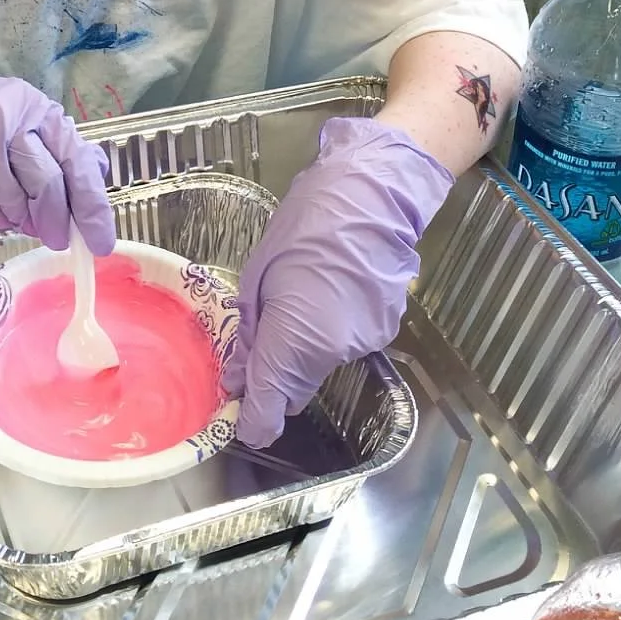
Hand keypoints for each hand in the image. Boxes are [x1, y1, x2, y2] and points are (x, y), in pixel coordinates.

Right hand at [0, 78, 114, 254]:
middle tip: (58, 241)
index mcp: (34, 107)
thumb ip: (55, 145)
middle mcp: (11, 118)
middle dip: (57, 221)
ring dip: (21, 220)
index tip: (102, 240)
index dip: (93, 204)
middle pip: (49, 182)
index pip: (76, 158)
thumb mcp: (15, 120)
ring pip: (17, 199)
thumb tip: (98, 170)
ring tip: (15, 218)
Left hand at [223, 116, 453, 447]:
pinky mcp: (384, 332)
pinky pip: (345, 347)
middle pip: (293, 392)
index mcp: (294, 341)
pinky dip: (332, 334)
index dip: (250, 422)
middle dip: (273, 381)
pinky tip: (329, 295)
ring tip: (298, 303)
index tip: (237, 415)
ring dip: (302, 353)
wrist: (369, 197)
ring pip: (319, 369)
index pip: (267, 412)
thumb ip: (248, 334)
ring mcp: (363, 344)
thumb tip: (236, 375)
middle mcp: (331, 354)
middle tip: (257, 344)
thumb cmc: (304, 227)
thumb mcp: (258, 276)